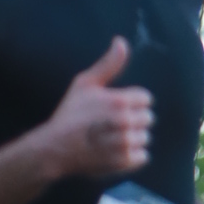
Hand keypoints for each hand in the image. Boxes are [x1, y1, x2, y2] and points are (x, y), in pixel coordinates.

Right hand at [44, 37, 153, 181]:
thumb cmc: (69, 115)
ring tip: (114, 138)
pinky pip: (143, 156)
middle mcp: (125, 122)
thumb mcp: (85, 83)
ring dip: (134, 138)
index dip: (132, 102)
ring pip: (145, 137)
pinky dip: (133, 155)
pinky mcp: (124, 162)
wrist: (56, 149)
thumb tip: (121, 41)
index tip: (116, 108)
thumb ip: (108, 63)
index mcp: (119, 100)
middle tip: (113, 124)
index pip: (146, 99)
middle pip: (148, 118)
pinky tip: (117, 151)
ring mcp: (125, 143)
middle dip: (134, 120)